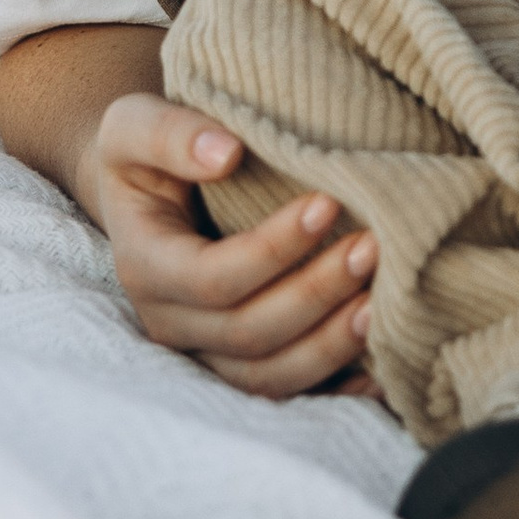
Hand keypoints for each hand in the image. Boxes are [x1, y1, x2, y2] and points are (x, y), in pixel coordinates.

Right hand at [76, 92, 378, 400]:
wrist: (152, 192)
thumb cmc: (151, 152)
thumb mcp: (134, 126)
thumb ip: (169, 134)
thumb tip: (226, 153)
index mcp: (146, 267)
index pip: (210, 278)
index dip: (271, 250)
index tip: (326, 203)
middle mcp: (172, 323)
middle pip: (248, 333)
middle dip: (315, 294)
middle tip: (373, 247)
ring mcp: (207, 353)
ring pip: (269, 376)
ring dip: (330, 345)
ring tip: (383, 304)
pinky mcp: (241, 364)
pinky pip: (289, 391)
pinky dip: (336, 386)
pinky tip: (382, 369)